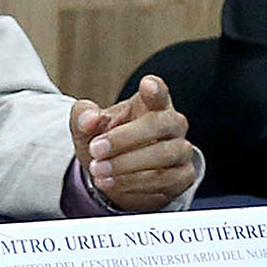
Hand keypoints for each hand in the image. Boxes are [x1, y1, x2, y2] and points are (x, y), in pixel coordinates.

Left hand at [69, 74, 193, 211]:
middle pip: (159, 124)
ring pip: (162, 155)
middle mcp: (172, 124)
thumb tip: (89, 118)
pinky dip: (133, 182)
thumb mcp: (88, 128)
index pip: (158, 92)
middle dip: (125, 138)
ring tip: (98, 170)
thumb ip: (84, 117)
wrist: (116, 176)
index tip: (146, 85)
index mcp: (152, 103)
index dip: (155, 89)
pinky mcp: (182, 177)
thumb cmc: (106, 143)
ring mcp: (181, 150)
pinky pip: (162, 180)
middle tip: (95, 149)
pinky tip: (110, 182)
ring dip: (126, 164)